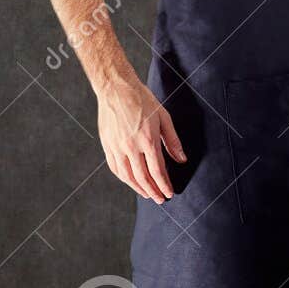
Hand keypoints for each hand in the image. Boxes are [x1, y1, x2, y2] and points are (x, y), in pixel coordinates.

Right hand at [97, 76, 185, 202]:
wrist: (116, 89)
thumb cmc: (142, 100)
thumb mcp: (163, 117)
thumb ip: (172, 141)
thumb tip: (181, 159)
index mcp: (148, 140)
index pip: (157, 170)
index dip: (164, 184)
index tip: (170, 193)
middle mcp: (131, 147)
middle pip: (143, 177)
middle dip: (153, 191)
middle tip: (161, 199)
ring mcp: (117, 147)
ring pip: (128, 176)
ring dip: (139, 189)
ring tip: (148, 194)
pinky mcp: (107, 146)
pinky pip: (115, 168)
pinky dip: (124, 179)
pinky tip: (131, 182)